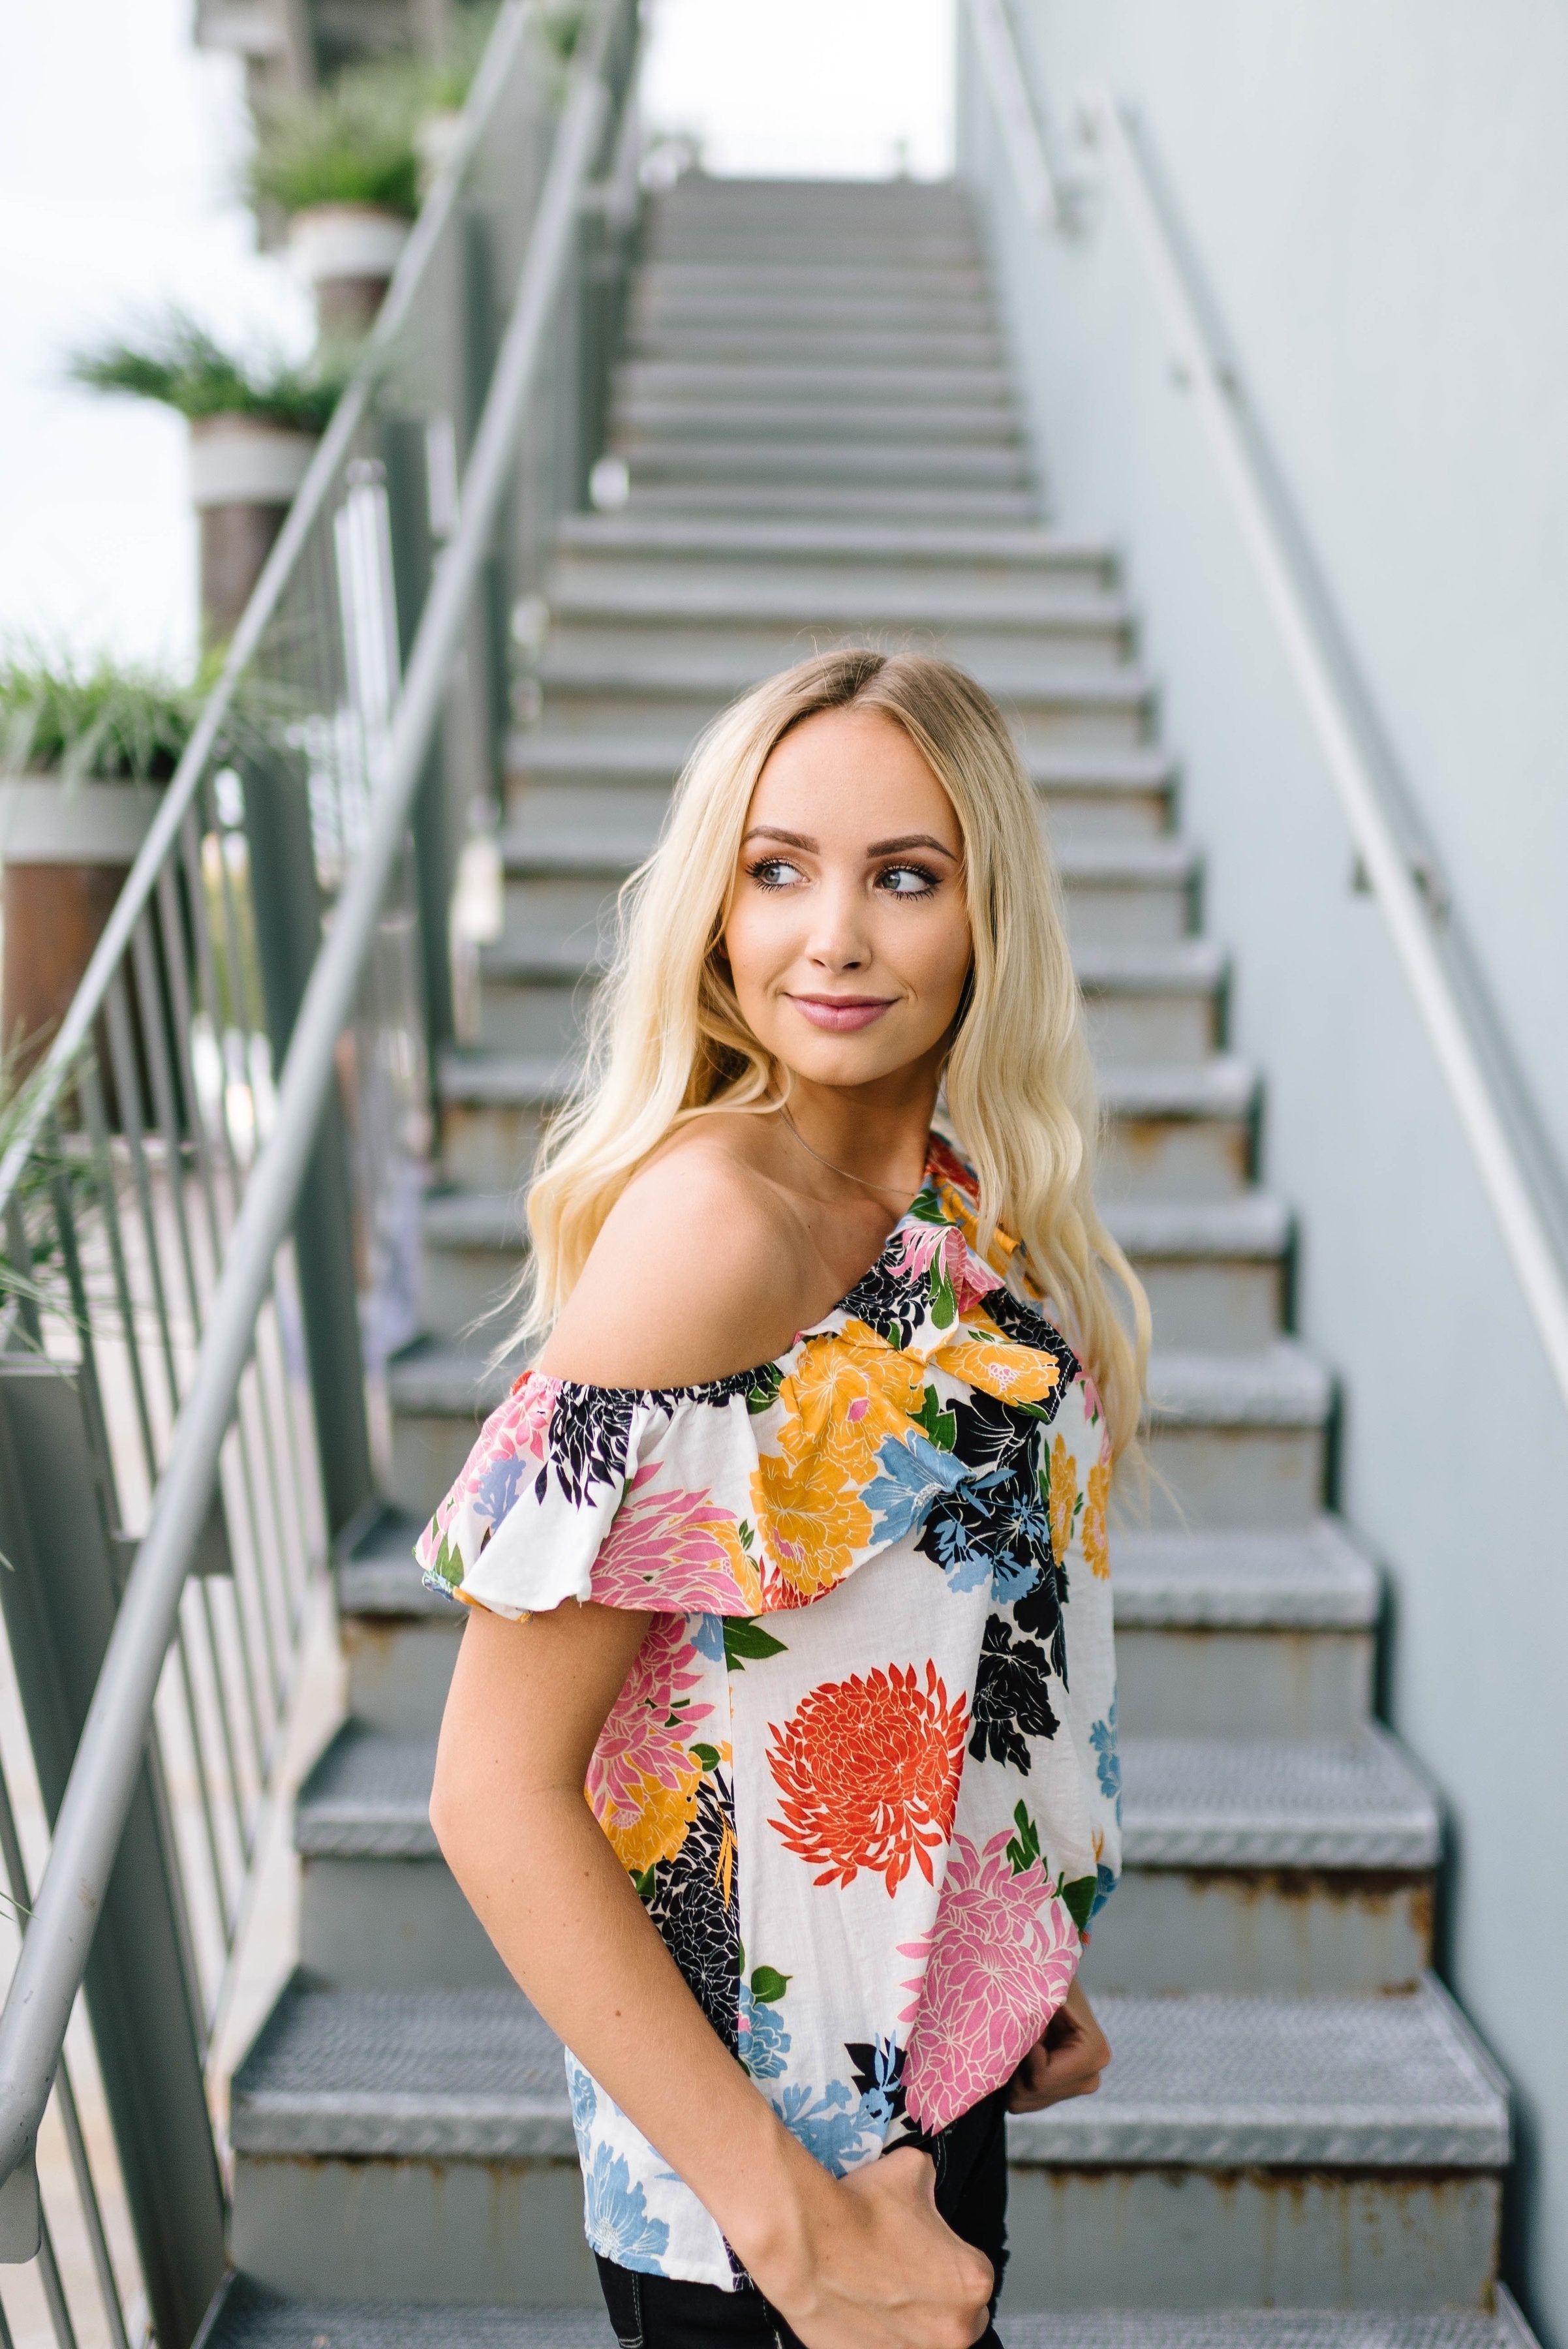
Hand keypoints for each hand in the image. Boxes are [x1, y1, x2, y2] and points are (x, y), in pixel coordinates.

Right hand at [742, 2144, 993, 2348]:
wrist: (806, 2243)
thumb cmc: (860, 2210)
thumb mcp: (913, 2170)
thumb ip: (932, 2187)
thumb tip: (926, 2190)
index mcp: (972, 2283)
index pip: (975, 2273)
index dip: (948, 2254)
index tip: (925, 2245)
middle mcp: (953, 2330)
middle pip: (959, 2314)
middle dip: (938, 2295)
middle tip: (903, 2268)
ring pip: (924, 2336)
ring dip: (910, 2317)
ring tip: (878, 2286)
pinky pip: (886, 2346)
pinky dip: (878, 2331)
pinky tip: (859, 2304)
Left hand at [1007, 1976, 1110, 2110]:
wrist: (1044, 1980)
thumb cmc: (1042, 1979)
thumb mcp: (1040, 1991)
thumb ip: (1034, 2015)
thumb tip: (1022, 2043)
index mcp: (1094, 2052)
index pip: (1042, 2078)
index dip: (1024, 2053)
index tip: (1026, 2024)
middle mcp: (1090, 2077)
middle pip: (1034, 2093)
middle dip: (1017, 2064)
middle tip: (1019, 2032)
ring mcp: (1075, 2088)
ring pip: (1026, 2100)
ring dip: (1013, 2069)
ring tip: (1021, 2039)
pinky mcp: (1059, 2093)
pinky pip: (1023, 2101)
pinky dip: (1013, 2078)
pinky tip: (1021, 2053)